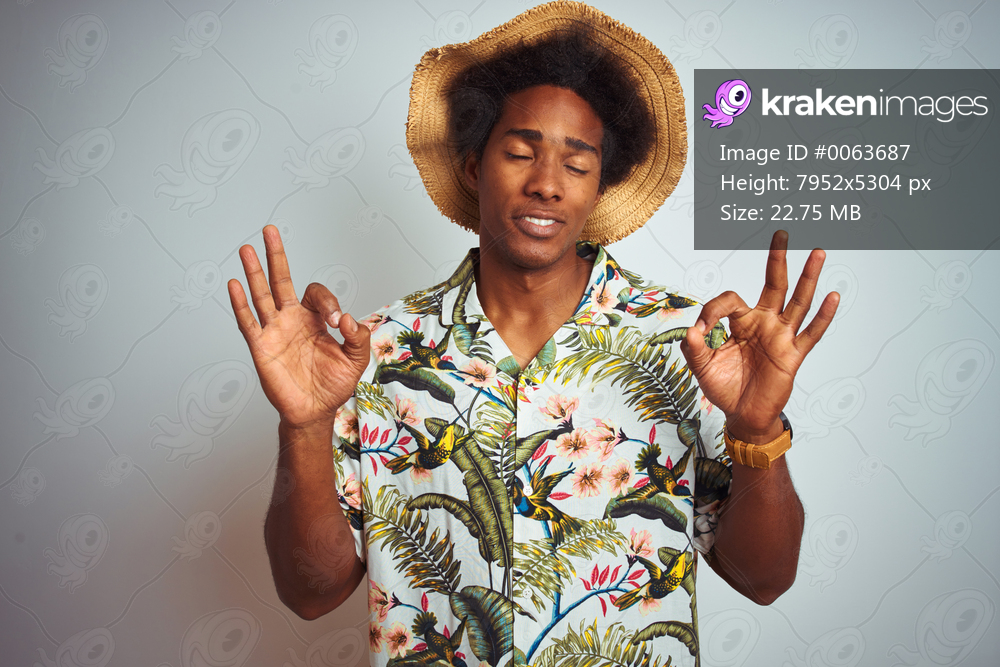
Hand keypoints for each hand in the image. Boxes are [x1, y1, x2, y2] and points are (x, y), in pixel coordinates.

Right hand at [228, 225, 370, 428]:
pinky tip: (234, 284)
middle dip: (276, 255)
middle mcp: (291, 319)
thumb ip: (357, 336)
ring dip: (254, 272)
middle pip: (281, 280)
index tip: (336, 321)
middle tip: (270, 230)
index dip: (327, 301)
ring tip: (247, 248)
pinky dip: (240, 303)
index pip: (315, 294)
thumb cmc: (333, 384)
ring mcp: (274, 331)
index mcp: (314, 319)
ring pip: (261, 295)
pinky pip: (248, 322)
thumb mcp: (356, 358)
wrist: (314, 411)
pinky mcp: (261, 347)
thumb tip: (346, 318)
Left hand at [680, 231, 838, 441]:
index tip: (701, 329)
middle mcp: (764, 324)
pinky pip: (811, 333)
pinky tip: (833, 296)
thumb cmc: (724, 388)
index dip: (713, 309)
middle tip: (781, 233)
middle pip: (774, 284)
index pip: (730, 300)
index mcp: (740, 323)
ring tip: (818, 252)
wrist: (743, 415)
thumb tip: (692, 330)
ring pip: (797, 302)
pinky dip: (822, 316)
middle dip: (776, 259)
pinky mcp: (793, 355)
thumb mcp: (702, 367)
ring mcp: (781, 337)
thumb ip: (695, 348)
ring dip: (808, 277)